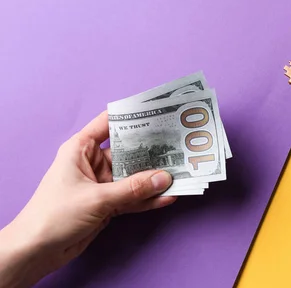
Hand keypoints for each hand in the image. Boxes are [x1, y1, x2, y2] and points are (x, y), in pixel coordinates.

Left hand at [0, 112, 175, 287]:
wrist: (36, 250)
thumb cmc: (55, 215)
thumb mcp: (96, 198)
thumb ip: (132, 189)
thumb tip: (164, 178)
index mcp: (82, 148)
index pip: (109, 124)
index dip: (133, 117)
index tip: (159, 114)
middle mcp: (94, 163)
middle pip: (128, 151)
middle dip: (153, 151)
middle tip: (180, 146)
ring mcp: (102, 184)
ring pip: (134, 176)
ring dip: (155, 177)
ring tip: (181, 173)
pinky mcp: (109, 204)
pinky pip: (134, 197)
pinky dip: (149, 198)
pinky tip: (168, 196)